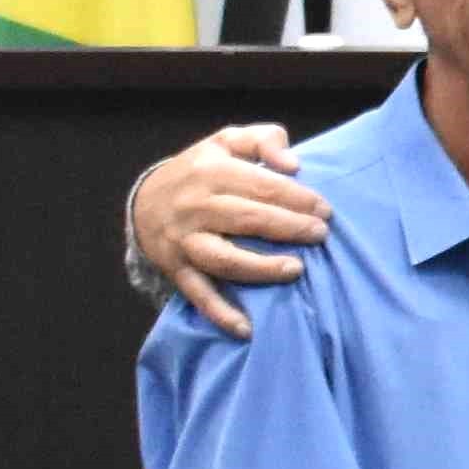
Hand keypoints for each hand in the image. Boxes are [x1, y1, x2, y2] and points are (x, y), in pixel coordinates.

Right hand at [132, 125, 326, 336]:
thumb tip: (293, 163)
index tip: (325, 210)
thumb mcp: (227, 141)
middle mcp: (195, 207)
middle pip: (247, 219)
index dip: (297, 198)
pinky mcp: (177, 269)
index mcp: (210, 172)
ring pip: (224, 259)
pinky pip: (199, 294)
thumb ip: (263, 139)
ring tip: (296, 270)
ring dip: (261, 268)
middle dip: (289, 227)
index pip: (262, 186)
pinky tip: (247, 328)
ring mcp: (184, 241)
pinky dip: (221, 313)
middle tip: (320, 235)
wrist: (143, 199)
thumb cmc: (200, 169)